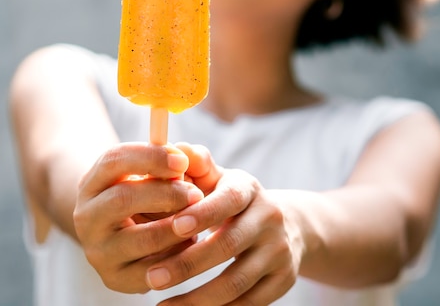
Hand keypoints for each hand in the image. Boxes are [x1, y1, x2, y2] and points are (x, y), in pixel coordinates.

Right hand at [73, 143, 203, 292]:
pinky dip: (177, 255)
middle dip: (166, 194)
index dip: (149, 157)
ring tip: (197, 219)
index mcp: (92, 182)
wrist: (124, 240)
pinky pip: (153, 270)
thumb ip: (177, 160)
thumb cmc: (149, 197)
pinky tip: (189, 243)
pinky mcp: (115, 278)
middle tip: (196, 194)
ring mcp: (98, 250)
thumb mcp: (156, 174)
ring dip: (177, 227)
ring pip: (143, 238)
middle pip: (122, 198)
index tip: (181, 161)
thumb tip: (190, 154)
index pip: (113, 161)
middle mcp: (86, 216)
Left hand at [146, 144, 301, 304]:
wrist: (287, 224)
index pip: (229, 200)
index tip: (174, 226)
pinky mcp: (283, 281)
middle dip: (187, 264)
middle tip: (152, 278)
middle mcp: (269, 219)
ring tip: (162, 304)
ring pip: (237, 281)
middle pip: (228, 245)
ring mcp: (279, 252)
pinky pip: (248, 303)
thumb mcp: (219, 178)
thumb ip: (196, 166)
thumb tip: (178, 150)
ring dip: (198, 298)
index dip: (203, 213)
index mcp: (249, 189)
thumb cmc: (232, 200)